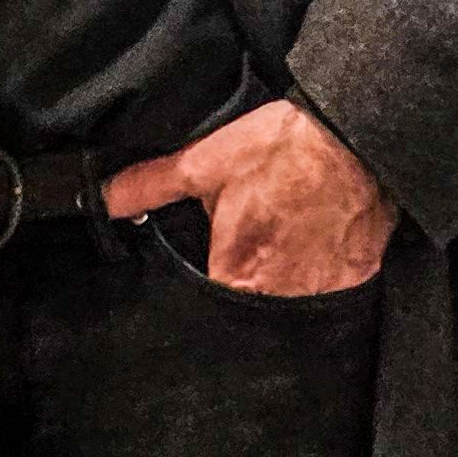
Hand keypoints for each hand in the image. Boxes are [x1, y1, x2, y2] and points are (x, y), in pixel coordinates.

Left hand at [105, 101, 394, 295]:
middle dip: (243, 297)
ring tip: (282, 257)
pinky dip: (320, 281)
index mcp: (236, 276)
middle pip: (250, 319)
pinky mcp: (355, 282)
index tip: (211, 274)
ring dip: (283, 293)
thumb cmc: (282, 150)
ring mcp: (322, 295)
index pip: (207, 314)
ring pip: (291, 313)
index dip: (202, 300)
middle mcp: (279, 299)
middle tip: (250, 258)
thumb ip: (151, 186)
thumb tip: (102, 198)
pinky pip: (329, 299)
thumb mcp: (206, 161)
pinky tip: (315, 255)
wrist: (354, 137)